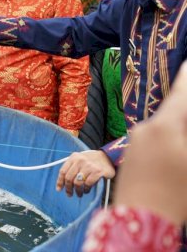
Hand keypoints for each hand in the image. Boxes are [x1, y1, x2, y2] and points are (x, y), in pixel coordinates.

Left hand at [56, 150, 114, 196]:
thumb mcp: (79, 160)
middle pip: (69, 178)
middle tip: (70, 194)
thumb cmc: (91, 161)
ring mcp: (89, 166)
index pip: (63, 171)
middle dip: (68, 188)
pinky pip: (88, 184)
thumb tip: (62, 184)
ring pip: (77, 182)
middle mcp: (80, 160)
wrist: (108, 157)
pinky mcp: (98, 171)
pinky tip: (86, 190)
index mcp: (73, 157)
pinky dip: (86, 189)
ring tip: (79, 193)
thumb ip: (71, 168)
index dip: (60, 182)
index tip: (59, 189)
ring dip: (77, 191)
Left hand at [113, 61, 186, 224]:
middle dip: (184, 112)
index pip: (181, 93)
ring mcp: (136, 141)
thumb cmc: (174, 193)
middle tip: (182, 111)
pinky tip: (176, 156)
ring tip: (179, 154)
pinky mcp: (131, 155)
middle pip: (174, 112)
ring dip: (178, 130)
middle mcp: (146, 128)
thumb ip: (186, 131)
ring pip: (165, 128)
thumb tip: (180, 124)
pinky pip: (155, 141)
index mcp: (164, 125)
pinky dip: (170, 142)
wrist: (139, 219)